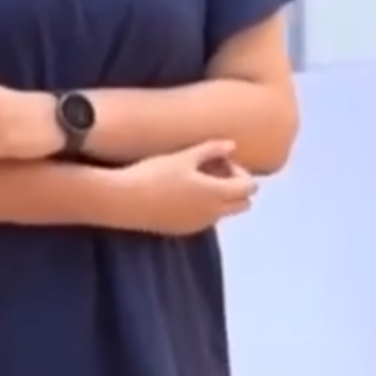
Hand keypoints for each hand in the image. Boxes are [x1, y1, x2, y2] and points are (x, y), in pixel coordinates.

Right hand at [106, 139, 256, 233]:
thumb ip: (211, 150)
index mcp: (217, 193)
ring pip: (224, 213)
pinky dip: (203, 208)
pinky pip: (205, 219)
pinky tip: (181, 194)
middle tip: (215, 172)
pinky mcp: (183, 230)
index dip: (241, 172)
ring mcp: (199, 225)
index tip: (221, 161)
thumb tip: (232, 145)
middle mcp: (213, 213)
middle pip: (243, 204)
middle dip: (236, 188)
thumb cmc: (155, 174)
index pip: (249, 187)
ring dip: (219, 198)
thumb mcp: (184, 157)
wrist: (126, 201)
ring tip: (195, 181)